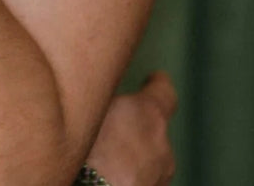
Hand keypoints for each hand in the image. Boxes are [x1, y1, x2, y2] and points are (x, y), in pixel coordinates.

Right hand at [81, 71, 177, 185]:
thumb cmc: (89, 153)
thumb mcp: (90, 108)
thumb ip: (101, 98)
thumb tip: (97, 89)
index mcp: (149, 115)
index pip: (163, 93)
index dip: (157, 85)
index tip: (155, 78)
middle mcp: (162, 148)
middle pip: (153, 130)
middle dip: (135, 127)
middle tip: (107, 124)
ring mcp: (159, 182)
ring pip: (146, 162)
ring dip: (129, 157)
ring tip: (98, 158)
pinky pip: (138, 182)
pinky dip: (125, 179)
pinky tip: (100, 177)